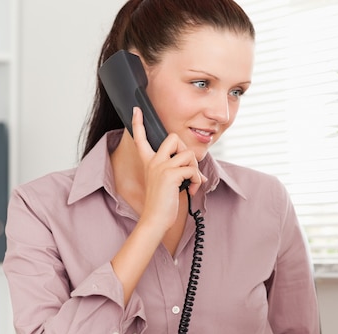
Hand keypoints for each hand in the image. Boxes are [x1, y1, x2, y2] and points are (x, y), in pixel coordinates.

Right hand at [130, 106, 205, 230]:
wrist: (155, 220)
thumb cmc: (162, 204)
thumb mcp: (167, 184)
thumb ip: (180, 174)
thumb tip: (201, 175)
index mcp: (149, 162)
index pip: (140, 138)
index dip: (138, 123)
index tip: (136, 110)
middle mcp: (153, 162)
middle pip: (173, 138)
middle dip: (187, 149)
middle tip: (189, 167)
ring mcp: (161, 167)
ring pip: (187, 154)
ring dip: (195, 168)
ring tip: (192, 182)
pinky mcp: (170, 175)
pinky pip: (192, 170)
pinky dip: (197, 180)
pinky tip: (192, 189)